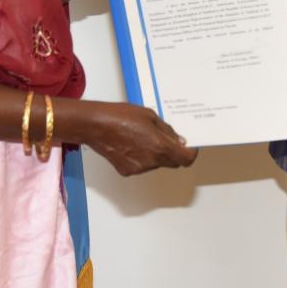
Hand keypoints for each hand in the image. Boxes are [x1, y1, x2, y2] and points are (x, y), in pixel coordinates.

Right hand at [83, 102, 197, 175]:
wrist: (96, 125)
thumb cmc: (120, 116)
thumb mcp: (150, 116)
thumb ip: (167, 130)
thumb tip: (178, 140)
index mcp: (160, 146)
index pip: (186, 159)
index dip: (190, 153)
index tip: (190, 148)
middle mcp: (152, 161)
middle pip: (172, 162)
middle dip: (173, 152)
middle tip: (165, 139)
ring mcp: (139, 168)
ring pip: (156, 164)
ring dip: (156, 154)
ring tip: (141, 137)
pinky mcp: (128, 171)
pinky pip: (142, 166)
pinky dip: (142, 158)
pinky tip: (132, 145)